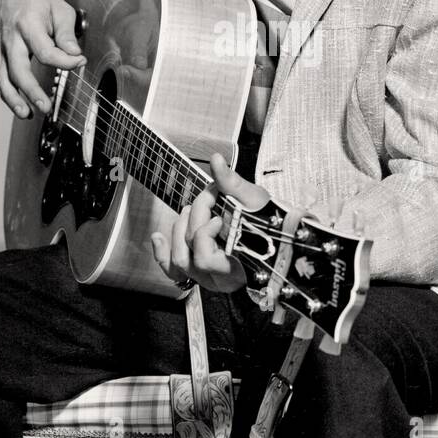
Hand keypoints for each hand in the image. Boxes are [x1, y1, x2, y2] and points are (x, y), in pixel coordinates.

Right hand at [0, 0, 86, 117]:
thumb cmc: (41, 2)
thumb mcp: (61, 10)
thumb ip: (67, 34)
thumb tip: (74, 56)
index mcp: (28, 25)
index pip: (45, 51)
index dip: (65, 61)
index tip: (80, 61)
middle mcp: (13, 40)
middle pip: (18, 69)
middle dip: (31, 91)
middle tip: (46, 107)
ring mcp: (5, 50)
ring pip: (4, 78)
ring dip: (14, 99)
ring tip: (27, 114)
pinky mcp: (4, 58)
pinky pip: (3, 79)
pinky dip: (9, 96)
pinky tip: (22, 108)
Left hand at [150, 152, 270, 295]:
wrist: (280, 243)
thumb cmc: (271, 223)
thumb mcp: (254, 200)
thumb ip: (231, 182)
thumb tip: (216, 159)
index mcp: (234, 264)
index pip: (203, 248)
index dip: (203, 217)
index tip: (215, 195)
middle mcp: (219, 278)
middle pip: (190, 250)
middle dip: (193, 218)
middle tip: (206, 200)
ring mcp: (208, 279)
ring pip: (179, 262)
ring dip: (177, 232)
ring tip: (187, 212)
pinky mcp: (201, 274)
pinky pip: (174, 272)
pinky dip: (163, 254)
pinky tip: (157, 236)